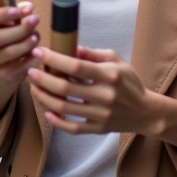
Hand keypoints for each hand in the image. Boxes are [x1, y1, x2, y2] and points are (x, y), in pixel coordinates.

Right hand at [0, 2, 40, 88]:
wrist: (1, 61)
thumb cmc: (6, 31)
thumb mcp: (9, 18)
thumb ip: (18, 10)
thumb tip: (28, 8)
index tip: (17, 10)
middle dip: (19, 28)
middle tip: (35, 20)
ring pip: (8, 52)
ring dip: (26, 43)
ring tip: (37, 36)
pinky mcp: (1, 74)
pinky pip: (18, 66)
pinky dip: (30, 57)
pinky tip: (37, 51)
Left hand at [28, 45, 156, 134]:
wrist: (145, 111)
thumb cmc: (128, 81)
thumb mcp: (116, 60)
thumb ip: (93, 54)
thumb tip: (70, 47)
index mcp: (109, 75)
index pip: (76, 67)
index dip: (54, 59)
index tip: (39, 52)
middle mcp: (104, 96)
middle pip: (65, 88)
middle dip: (43, 79)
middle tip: (31, 71)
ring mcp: (100, 115)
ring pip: (64, 108)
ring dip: (44, 97)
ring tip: (34, 88)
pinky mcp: (98, 129)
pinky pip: (72, 128)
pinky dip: (56, 121)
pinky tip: (46, 110)